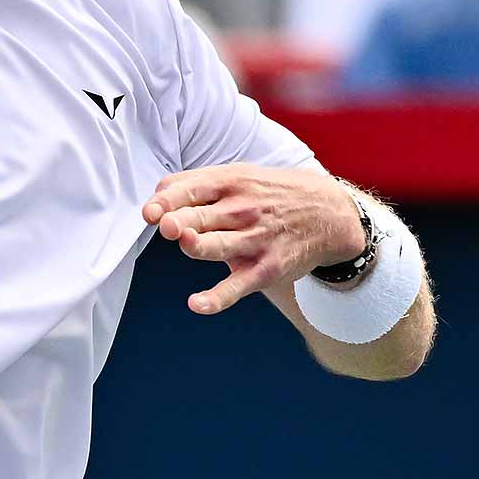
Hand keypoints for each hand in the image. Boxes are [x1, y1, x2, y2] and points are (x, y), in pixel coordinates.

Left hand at [141, 164, 365, 315]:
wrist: (329, 213)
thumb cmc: (269, 193)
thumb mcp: (238, 175)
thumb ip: (193, 184)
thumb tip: (154, 200)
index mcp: (228, 184)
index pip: (190, 190)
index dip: (166, 201)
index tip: (149, 213)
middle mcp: (241, 211)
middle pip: (199, 217)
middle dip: (179, 221)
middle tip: (167, 226)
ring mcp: (254, 241)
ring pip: (216, 246)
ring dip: (198, 245)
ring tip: (186, 243)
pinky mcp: (265, 269)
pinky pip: (237, 287)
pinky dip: (217, 298)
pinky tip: (197, 304)